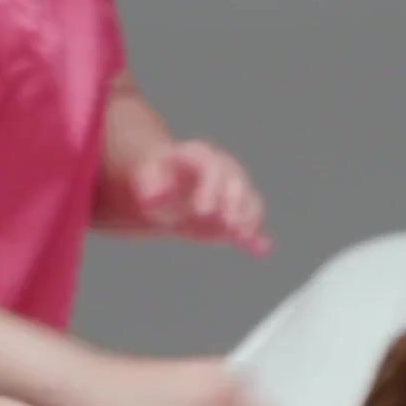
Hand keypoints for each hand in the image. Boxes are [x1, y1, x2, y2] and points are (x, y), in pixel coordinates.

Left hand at [96, 140, 271, 256]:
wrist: (162, 189)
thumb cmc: (153, 181)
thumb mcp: (144, 179)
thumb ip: (149, 185)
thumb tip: (151, 199)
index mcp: (196, 156)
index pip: (209, 164)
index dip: (211, 187)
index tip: (204, 211)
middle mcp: (219, 169)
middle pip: (235, 179)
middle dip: (235, 201)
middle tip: (229, 225)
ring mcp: (231, 189)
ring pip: (248, 197)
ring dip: (250, 217)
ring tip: (245, 238)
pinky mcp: (236, 211)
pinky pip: (249, 220)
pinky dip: (256, 235)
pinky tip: (261, 249)